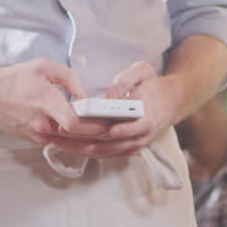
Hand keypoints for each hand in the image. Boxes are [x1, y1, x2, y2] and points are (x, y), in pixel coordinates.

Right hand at [0, 58, 109, 143]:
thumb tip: (86, 96)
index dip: (95, 125)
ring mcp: (39, 135)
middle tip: (122, 127)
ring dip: (96, 141)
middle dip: (103, 134)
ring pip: (74, 145)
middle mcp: (42, 124)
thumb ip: (69, 78)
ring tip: (115, 134)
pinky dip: (82, 142)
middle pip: (79, 137)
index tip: (111, 120)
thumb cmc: (14, 79)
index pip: (73, 123)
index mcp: (44, 103)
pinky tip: (97, 138)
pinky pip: (65, 144)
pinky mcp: (38, 140)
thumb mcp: (43, 66)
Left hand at [46, 61, 184, 158]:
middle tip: (59, 132)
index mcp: (146, 118)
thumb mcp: (144, 72)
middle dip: (81, 140)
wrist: (170, 102)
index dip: (104, 129)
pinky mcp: (125, 149)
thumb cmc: (153, 85)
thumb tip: (110, 95)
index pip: (125, 129)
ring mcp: (132, 145)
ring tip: (56, 140)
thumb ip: (126, 80)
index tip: (83, 125)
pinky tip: (67, 145)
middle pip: (107, 144)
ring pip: (102, 152)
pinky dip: (84, 151)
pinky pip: (103, 154)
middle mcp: (139, 137)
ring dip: (78, 148)